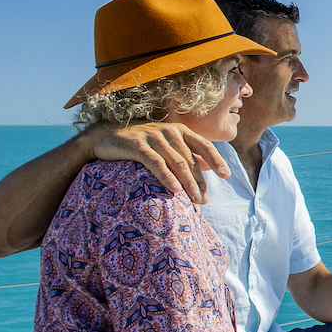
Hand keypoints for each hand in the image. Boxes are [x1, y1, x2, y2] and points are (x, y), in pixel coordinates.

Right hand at [83, 121, 227, 202]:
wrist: (105, 136)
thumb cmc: (139, 144)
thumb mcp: (164, 145)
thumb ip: (184, 153)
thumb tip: (207, 168)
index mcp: (179, 131)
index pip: (203, 145)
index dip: (216, 160)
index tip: (226, 175)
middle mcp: (169, 132)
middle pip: (190, 159)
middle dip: (200, 181)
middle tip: (204, 200)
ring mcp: (153, 137)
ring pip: (177, 162)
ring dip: (188, 183)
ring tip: (195, 200)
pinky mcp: (138, 146)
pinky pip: (156, 163)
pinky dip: (167, 177)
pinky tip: (174, 190)